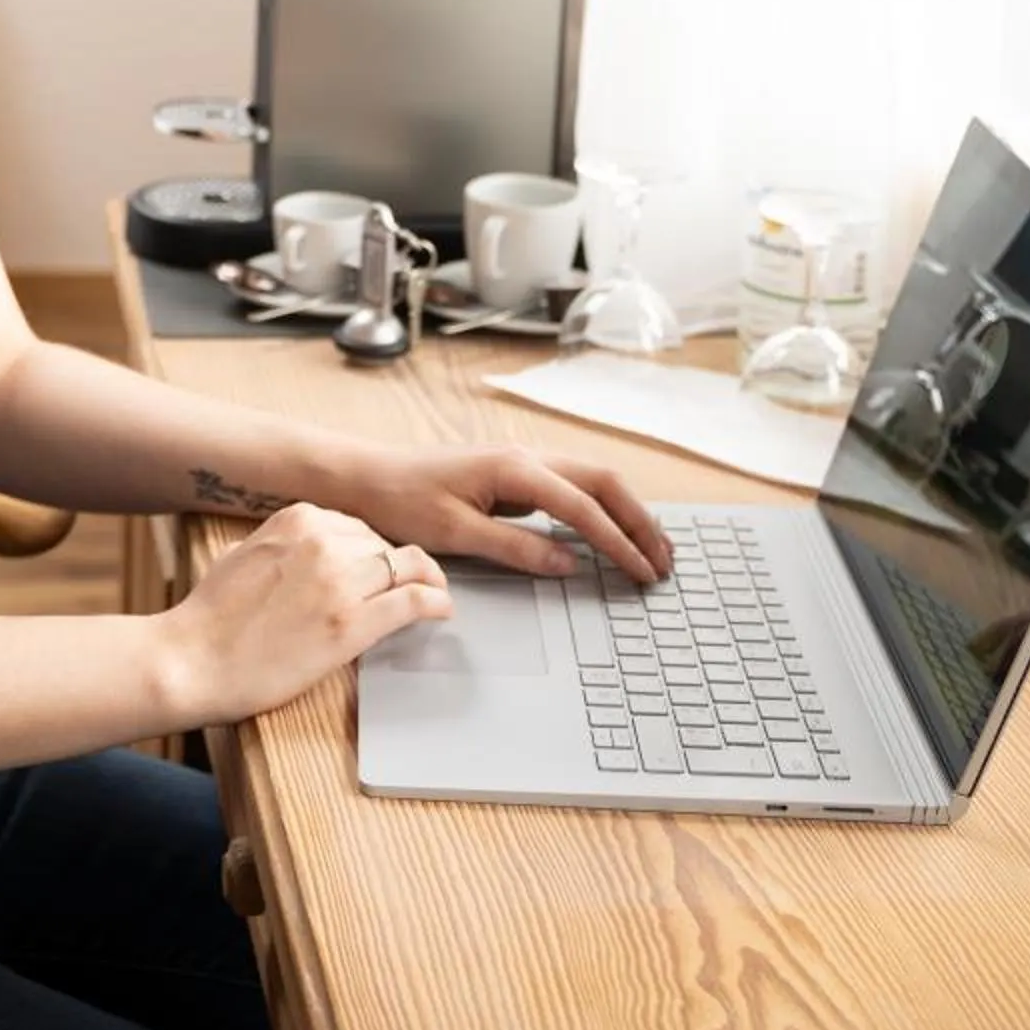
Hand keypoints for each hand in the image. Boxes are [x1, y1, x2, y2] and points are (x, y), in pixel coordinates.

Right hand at [156, 503, 453, 725]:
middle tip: (408, 585)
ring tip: (435, 594)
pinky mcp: (352, 624)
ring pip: (409, 567)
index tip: (381, 567)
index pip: (358, 526)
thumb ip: (284, 546)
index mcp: (297, 520)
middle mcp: (322, 542)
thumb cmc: (210, 618)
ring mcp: (339, 582)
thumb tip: (312, 552)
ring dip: (428, 580)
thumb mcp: (245, 556)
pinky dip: (435, 603)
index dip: (373, 550)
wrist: (192, 660)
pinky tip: (441, 610)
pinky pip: (412, 602)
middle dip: (399, 566)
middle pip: (386, 545)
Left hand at [338, 444, 674, 584]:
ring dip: (625, 513)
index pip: (584, 507)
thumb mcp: (455, 533)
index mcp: (515, 469)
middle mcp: (526, 457)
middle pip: (604, 483)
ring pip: (593, 481)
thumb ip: (516, 549)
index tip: (644, 572)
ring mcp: (522, 463)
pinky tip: (611, 533)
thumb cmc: (400, 499)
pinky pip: (572, 488)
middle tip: (665, 562)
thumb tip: (569, 564)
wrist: (364, 476)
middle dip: (640, 522)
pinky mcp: (514, 475)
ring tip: (652, 549)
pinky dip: (600, 510)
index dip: (619, 542)